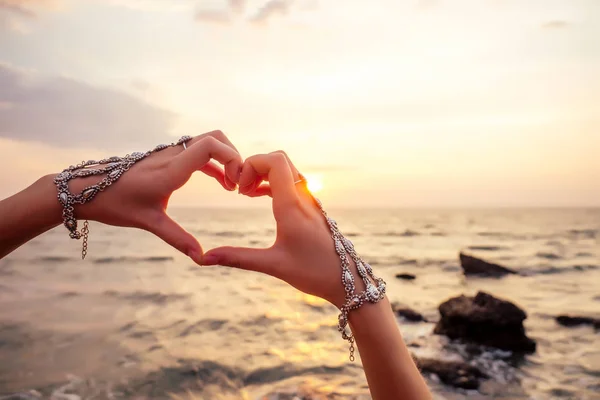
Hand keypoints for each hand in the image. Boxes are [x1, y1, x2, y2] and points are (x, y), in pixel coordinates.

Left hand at [67, 130, 241, 263]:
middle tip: (238, 183)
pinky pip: (197, 152)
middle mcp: (172, 155)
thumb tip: (201, 258)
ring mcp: (169, 153)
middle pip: (214, 137)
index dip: (231, 157)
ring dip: (225, 159)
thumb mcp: (149, 222)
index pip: (210, 145)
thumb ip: (177, 238)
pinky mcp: (166, 157)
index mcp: (171, 169)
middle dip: (233, 156)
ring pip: (207, 142)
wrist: (87, 189)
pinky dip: (214, 163)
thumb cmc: (115, 204)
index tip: (235, 183)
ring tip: (231, 186)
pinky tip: (220, 183)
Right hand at [202, 151, 363, 306]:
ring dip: (263, 174)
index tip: (239, 189)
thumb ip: (238, 258)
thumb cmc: (313, 273)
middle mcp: (303, 197)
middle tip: (240, 190)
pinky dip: (272, 182)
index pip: (274, 161)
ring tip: (246, 194)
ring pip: (286, 169)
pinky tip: (259, 197)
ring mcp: (310, 200)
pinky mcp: (312, 207)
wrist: (348, 280)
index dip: (251, 164)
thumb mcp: (273, 265)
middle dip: (254, 166)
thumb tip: (204, 259)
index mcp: (292, 206)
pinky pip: (291, 181)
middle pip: (279, 159)